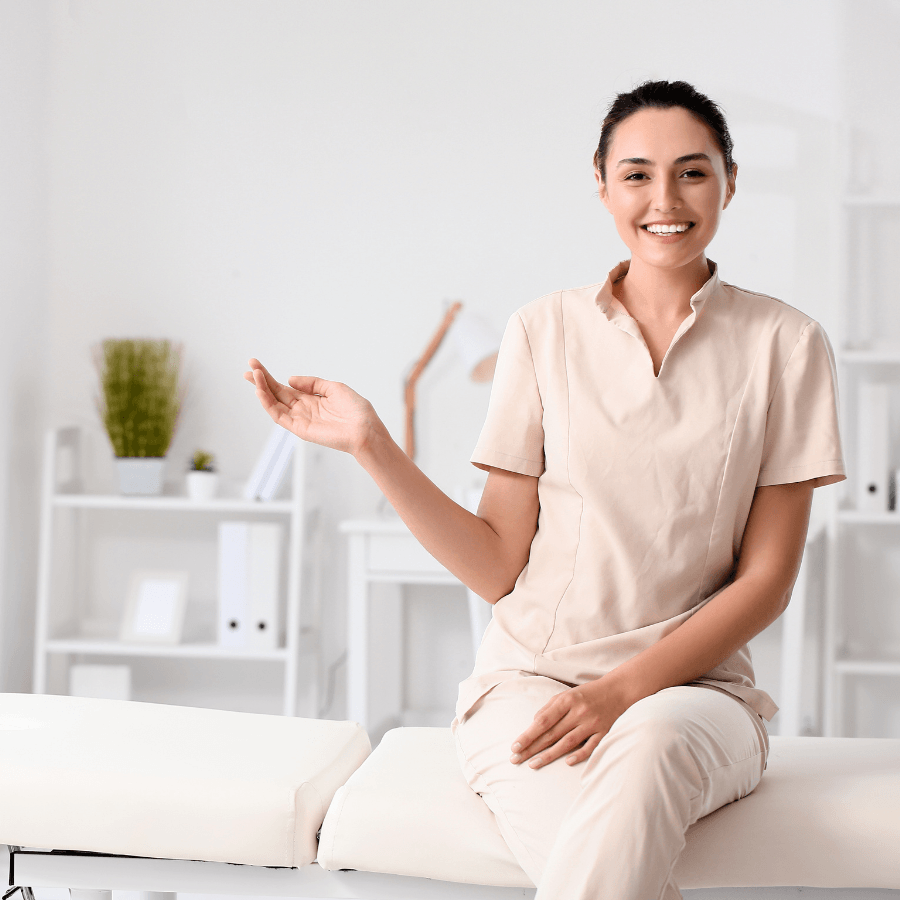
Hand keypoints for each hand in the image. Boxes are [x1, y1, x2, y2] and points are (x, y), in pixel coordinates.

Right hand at [243, 358, 383, 456]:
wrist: (365, 429)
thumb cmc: (356, 411)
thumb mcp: (334, 387)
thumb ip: (312, 383)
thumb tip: (290, 379)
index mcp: (311, 399)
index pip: (284, 387)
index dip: (270, 376)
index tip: (256, 364)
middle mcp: (302, 409)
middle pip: (276, 393)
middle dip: (261, 380)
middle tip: (248, 367)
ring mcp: (300, 419)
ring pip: (274, 404)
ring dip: (262, 389)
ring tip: (253, 375)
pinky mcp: (299, 429)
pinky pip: (279, 416)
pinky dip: (268, 404)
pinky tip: (261, 391)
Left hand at [510, 677, 631, 768]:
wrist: (619, 690)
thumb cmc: (588, 693)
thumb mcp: (567, 694)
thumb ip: (550, 707)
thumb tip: (534, 723)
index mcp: (567, 701)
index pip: (543, 721)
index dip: (528, 735)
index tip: (515, 746)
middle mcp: (579, 712)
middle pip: (551, 734)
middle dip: (532, 748)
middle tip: (516, 759)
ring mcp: (592, 723)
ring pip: (567, 743)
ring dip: (549, 755)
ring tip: (533, 764)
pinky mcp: (604, 733)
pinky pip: (590, 747)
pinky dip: (578, 755)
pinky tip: (566, 762)